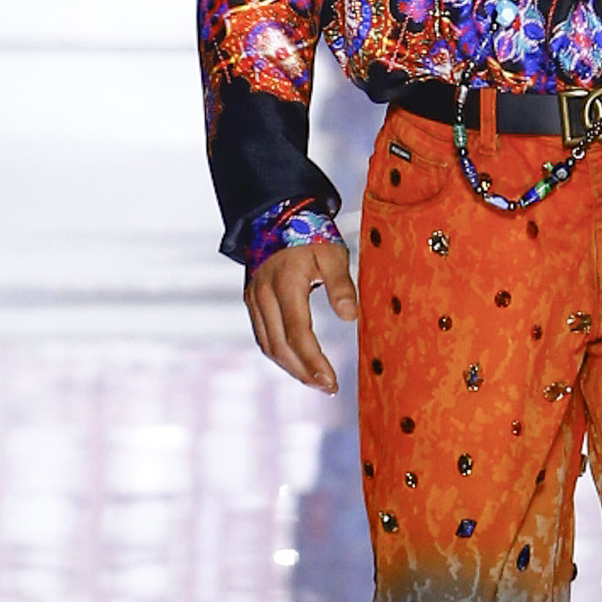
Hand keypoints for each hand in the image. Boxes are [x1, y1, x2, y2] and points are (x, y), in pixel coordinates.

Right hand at [245, 239, 359, 390]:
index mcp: (285, 283)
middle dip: (303, 372)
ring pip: (268, 345)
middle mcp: (263, 294)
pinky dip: (280, 353)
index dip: (314, 362)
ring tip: (317, 381)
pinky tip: (298, 362)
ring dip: (291, 367)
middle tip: (328, 387)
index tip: (331, 382)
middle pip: (279, 346)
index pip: (298, 334)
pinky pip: (263, 335)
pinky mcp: (251, 300)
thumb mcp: (332, 253)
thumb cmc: (310, 233)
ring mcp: (253, 298)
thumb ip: (341, 284)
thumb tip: (351, 317)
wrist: (276, 214)